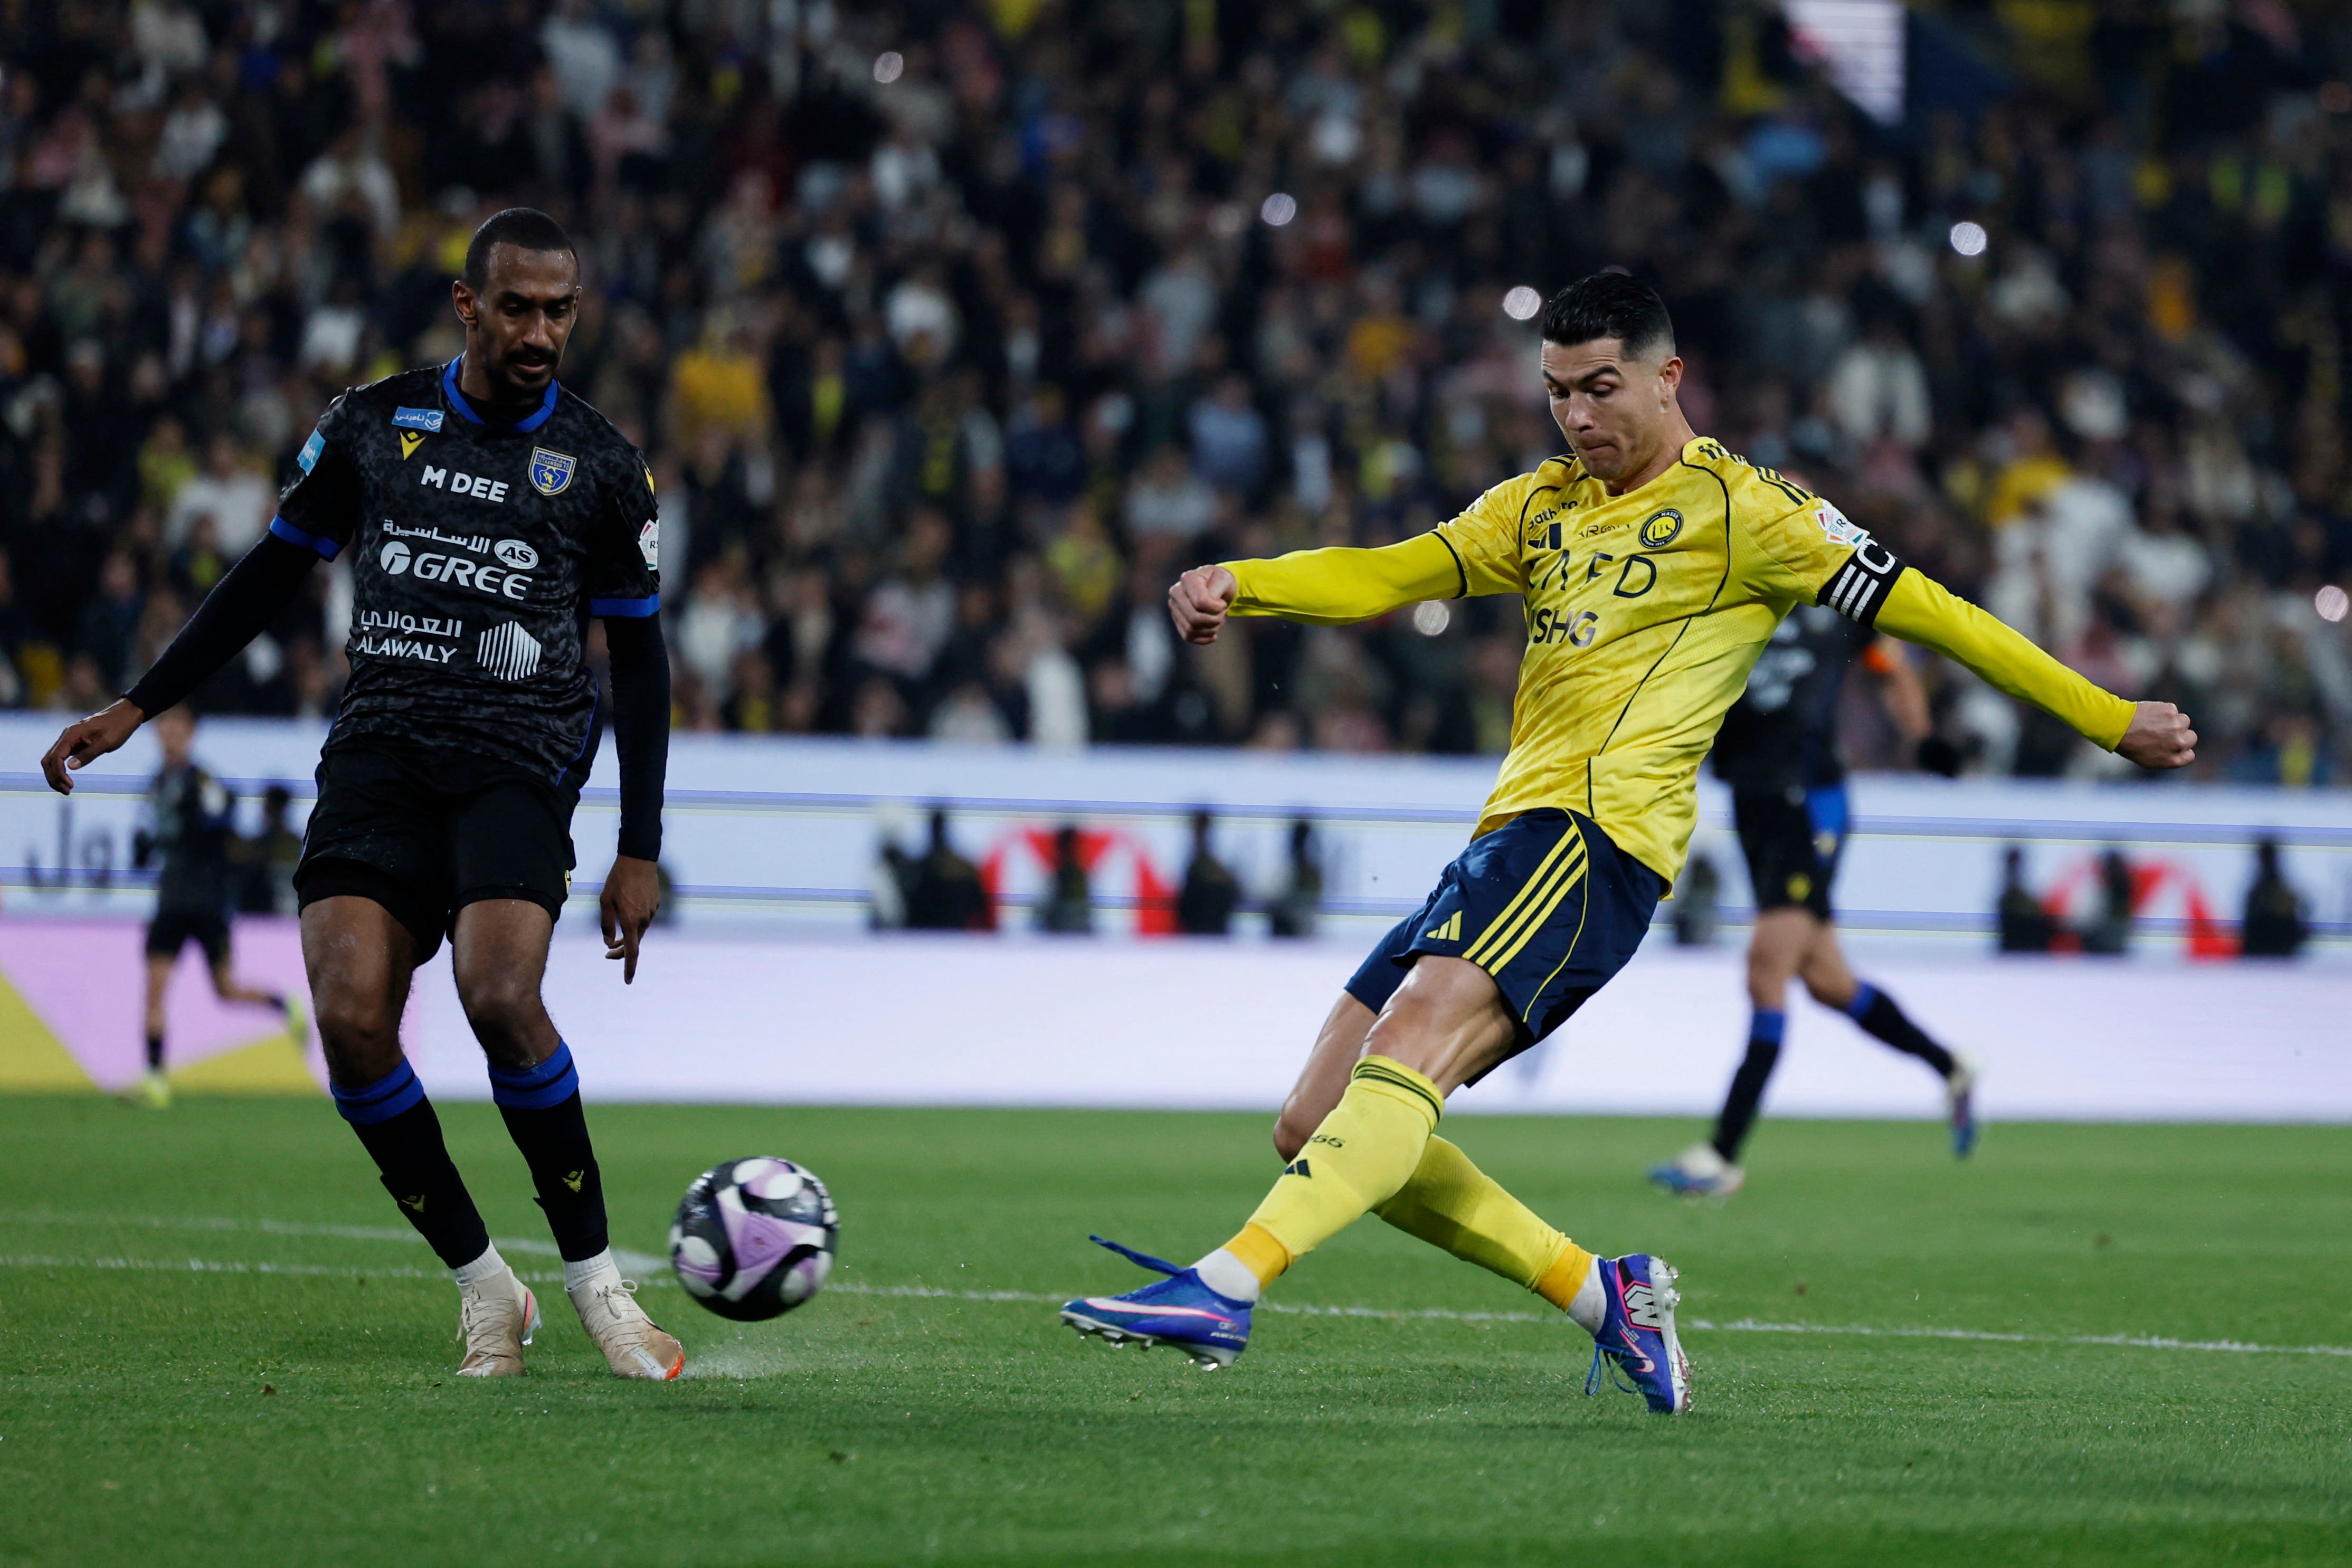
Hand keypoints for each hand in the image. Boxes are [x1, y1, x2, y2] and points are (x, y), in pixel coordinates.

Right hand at [41, 699, 144, 794]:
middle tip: (67, 792)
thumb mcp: (107, 742)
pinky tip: (67, 779)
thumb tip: (70, 767)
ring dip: (55, 775)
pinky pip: (60, 757)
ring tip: (66, 789)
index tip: (71, 785)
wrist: (125, 715)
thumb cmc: (118, 727)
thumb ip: (89, 754)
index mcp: (72, 734)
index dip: (59, 773)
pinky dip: (60, 769)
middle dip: (53, 777)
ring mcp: (69, 739)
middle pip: (48, 760)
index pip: (55, 757)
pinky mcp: (74, 743)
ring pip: (52, 759)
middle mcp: (66, 736)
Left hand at [599, 854, 660, 982]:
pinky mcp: (655, 904)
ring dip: (628, 935)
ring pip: (639, 930)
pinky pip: (644, 918)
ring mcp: (651, 912)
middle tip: (608, 954)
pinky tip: (626, 912)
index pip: (631, 951)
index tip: (628, 981)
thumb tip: (608, 942)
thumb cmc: (618, 880)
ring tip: (614, 935)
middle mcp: (644, 920)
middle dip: (621, 951)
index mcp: (630, 921)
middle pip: (635, 943)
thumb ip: (606, 924)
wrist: (638, 860)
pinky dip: (634, 922)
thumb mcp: (605, 902)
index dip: (629, 968)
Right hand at [1168, 564, 1237, 644]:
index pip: (1200, 602)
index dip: (1216, 608)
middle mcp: (1176, 592)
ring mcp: (1174, 607)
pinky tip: (1212, 633)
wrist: (1216, 586)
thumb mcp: (1224, 579)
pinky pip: (1188, 637)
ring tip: (1218, 619)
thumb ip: (1216, 589)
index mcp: (1187, 578)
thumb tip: (1206, 604)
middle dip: (1214, 620)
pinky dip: (1204, 638)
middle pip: (1194, 618)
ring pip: (1191, 629)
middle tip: (1222, 613)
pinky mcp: (1177, 620)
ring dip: (1211, 629)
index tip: (1223, 604)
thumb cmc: (1220, 581)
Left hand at [2116, 701, 2195, 769]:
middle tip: (2163, 732)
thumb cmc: (2130, 745)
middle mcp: (2179, 743)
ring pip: (2184, 721)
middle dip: (2180, 734)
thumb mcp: (2149, 761)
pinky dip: (2164, 711)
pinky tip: (2150, 715)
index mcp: (2174, 759)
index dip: (2180, 749)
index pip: (2189, 755)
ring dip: (2173, 721)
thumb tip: (2181, 752)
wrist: (2117, 726)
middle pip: (2191, 737)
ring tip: (2154, 723)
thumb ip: (2169, 758)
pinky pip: (2173, 710)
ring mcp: (2177, 726)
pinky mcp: (2171, 711)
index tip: (2170, 745)